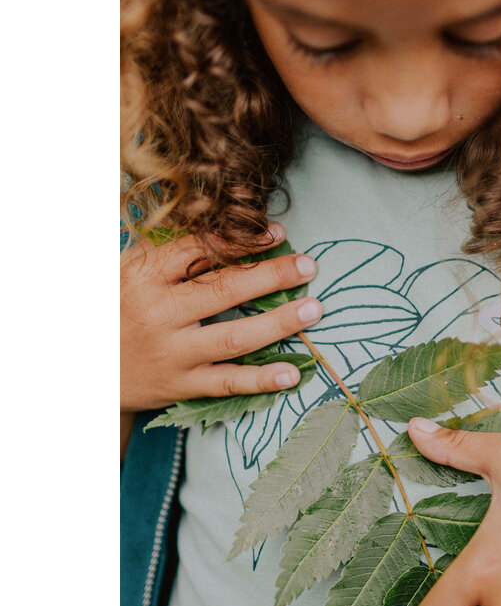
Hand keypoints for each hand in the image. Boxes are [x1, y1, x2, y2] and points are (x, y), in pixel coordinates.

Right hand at [120, 222, 321, 411]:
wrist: (83, 367)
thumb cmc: (115, 307)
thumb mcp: (128, 270)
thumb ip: (169, 248)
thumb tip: (223, 221)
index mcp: (145, 277)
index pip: (199, 252)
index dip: (242, 241)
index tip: (277, 234)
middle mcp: (159, 314)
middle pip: (224, 291)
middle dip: (271, 276)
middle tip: (308, 266)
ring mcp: (172, 353)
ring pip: (233, 337)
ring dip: (278, 324)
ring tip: (313, 310)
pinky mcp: (181, 385)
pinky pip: (226, 383)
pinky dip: (261, 381)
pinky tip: (292, 374)